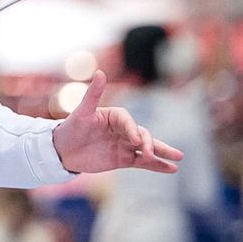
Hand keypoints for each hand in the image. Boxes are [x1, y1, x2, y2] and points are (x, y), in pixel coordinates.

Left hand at [54, 71, 184, 175]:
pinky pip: (144, 162)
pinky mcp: (125, 159)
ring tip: (178, 159)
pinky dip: (157, 165)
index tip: (134, 140)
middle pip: (143, 135)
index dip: (132, 130)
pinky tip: (171, 168)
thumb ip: (93, 94)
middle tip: (151, 153)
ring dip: (162, 153)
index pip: (128, 122)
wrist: (64, 150)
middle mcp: (124, 129)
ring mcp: (126, 145)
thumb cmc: (72, 128)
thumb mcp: (82, 112)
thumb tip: (100, 72)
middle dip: (150, 144)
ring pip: (148, 148)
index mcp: (116, 115)